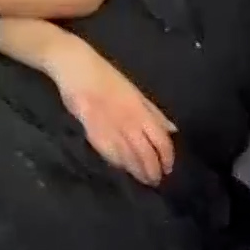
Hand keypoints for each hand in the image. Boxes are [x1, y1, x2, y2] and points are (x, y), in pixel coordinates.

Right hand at [48, 44, 176, 185]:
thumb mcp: (135, 92)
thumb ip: (153, 112)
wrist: (77, 68)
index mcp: (142, 110)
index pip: (161, 140)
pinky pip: (109, 153)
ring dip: (137, 171)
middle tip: (154, 181)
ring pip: (128, 157)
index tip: (168, 168)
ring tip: (142, 180)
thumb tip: (172, 130)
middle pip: (146, 153)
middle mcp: (129, 121)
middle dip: (152, 170)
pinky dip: (118, 164)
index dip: (167, 157)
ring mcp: (110, 127)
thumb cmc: (107, 78)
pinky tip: (122, 169)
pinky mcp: (92, 131)